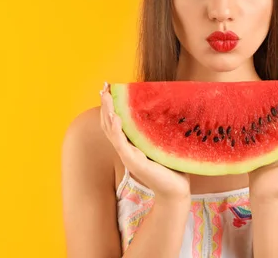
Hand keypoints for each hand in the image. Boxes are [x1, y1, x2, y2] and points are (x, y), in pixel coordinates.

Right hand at [99, 82, 190, 202]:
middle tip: (103, 88)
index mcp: (131, 144)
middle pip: (109, 124)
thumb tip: (164, 109)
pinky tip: (116, 118)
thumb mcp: (162, 143)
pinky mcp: (134, 162)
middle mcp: (126, 149)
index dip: (110, 107)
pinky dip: (117, 130)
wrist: (175, 190)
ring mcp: (128, 156)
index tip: (108, 89)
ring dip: (108, 113)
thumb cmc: (171, 167)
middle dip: (105, 105)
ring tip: (106, 98)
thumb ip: (157, 130)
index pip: (115, 122)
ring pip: (112, 131)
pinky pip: (122, 144)